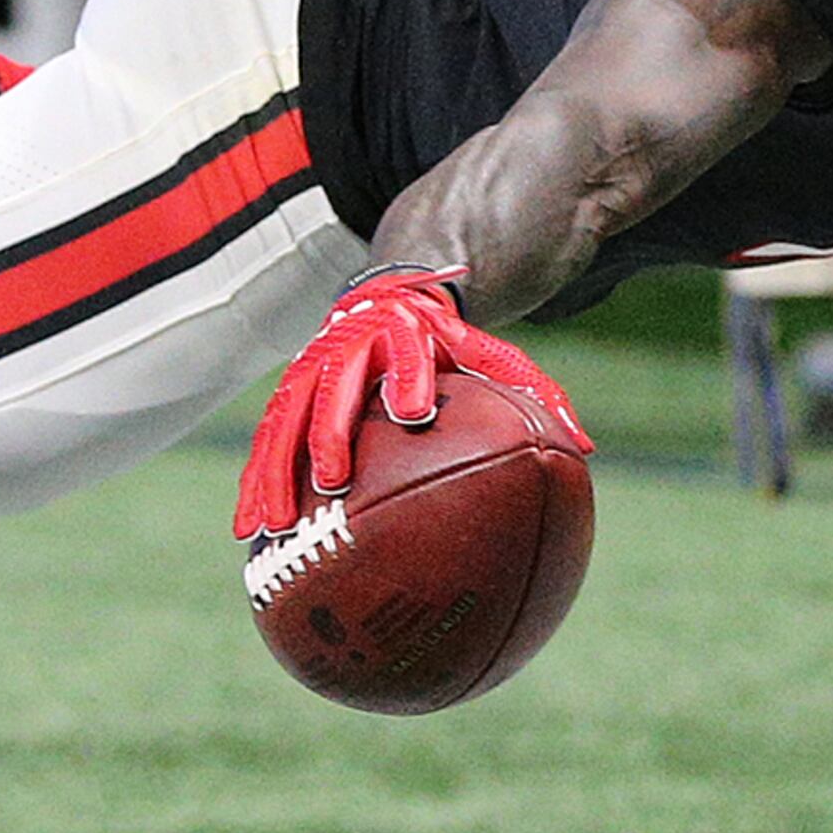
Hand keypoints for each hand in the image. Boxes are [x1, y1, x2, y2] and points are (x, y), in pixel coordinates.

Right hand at [234, 266, 591, 537]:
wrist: (387, 299)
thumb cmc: (446, 343)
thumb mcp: (489, 357)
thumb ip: (531, 393)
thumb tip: (585, 447)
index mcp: (404, 335)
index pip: (405, 351)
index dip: (407, 376)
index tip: (414, 408)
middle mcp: (349, 350)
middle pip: (332, 388)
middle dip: (330, 431)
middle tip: (334, 477)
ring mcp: (310, 373)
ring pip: (285, 422)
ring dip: (276, 472)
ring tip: (272, 525)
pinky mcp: (288, 397)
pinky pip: (266, 444)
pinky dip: (255, 483)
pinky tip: (247, 533)